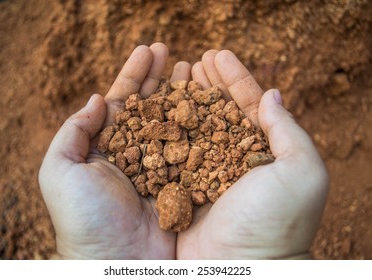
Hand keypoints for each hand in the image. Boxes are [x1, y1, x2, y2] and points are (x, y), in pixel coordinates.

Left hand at [39, 43, 190, 258]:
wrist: (117, 262)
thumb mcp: (60, 170)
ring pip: (173, 122)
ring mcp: (160, 166)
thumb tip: (98, 98)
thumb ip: (73, 132)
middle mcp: (134, 152)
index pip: (123, 101)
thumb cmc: (84, 218)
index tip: (149, 50)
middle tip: (172, 52)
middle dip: (160, 79)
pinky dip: (200, 126)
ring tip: (193, 71)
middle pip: (150, 107)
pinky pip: (192, 148)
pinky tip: (208, 106)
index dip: (135, 74)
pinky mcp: (181, 181)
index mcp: (105, 146)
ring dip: (182, 96)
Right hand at [177, 50, 328, 258]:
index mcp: (264, 153)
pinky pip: (175, 151)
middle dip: (208, 84)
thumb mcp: (300, 171)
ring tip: (177, 74)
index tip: (217, 54)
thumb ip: (288, 129)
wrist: (240, 268)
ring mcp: (207, 172)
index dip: (234, 78)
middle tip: (195, 60)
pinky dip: (168, 129)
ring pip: (195, 127)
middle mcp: (235, 160)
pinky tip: (160, 109)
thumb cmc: (275, 221)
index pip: (249, 105)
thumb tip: (273, 93)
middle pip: (219, 112)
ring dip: (187, 100)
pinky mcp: (184, 187)